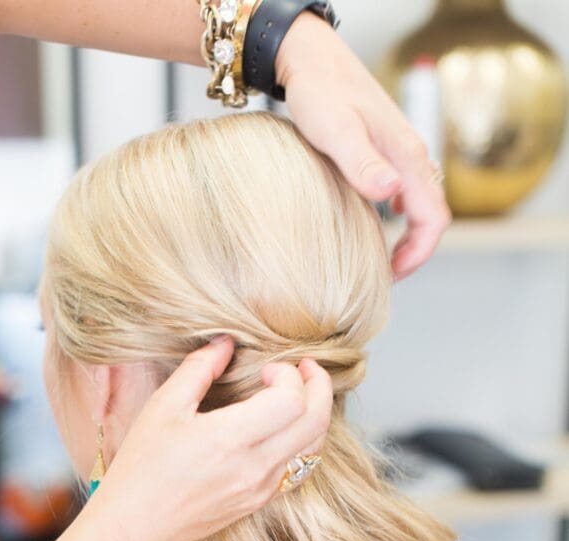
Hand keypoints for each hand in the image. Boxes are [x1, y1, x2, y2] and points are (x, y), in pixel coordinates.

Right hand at [96, 336, 331, 540]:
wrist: (137, 524)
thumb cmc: (143, 466)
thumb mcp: (163, 406)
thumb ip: (199, 369)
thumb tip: (226, 343)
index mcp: (231, 439)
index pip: (292, 401)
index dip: (289, 375)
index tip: (267, 368)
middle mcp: (255, 467)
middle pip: (316, 422)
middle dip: (318, 387)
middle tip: (305, 368)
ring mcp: (261, 488)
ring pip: (315, 447)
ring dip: (317, 414)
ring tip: (302, 394)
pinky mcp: (259, 501)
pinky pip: (300, 469)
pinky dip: (305, 442)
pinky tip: (288, 428)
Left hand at [275, 13, 450, 279]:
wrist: (312, 58)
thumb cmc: (320, 93)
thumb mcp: (335, 130)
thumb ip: (362, 163)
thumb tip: (391, 194)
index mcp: (406, 157)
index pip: (434, 218)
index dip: (419, 255)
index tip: (391, 276)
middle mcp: (411, 156)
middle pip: (432, 215)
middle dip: (415, 252)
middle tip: (384, 278)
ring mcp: (401, 153)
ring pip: (420, 203)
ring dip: (407, 235)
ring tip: (379, 259)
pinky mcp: (386, 151)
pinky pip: (405, 191)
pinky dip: (397, 217)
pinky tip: (374, 224)